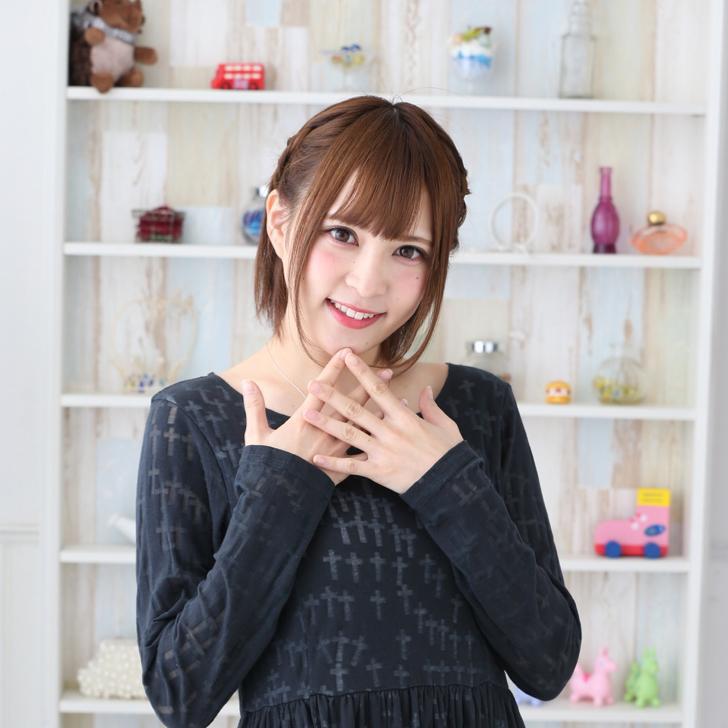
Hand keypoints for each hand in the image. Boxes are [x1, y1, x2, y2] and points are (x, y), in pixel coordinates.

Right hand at [240, 348, 393, 485]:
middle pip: (351, 403)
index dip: (335, 368)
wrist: (275, 499)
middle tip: (387, 371)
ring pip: (363, 426)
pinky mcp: (341, 468)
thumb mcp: (256, 435)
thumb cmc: (265, 466)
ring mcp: (335, 450)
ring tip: (399, 399)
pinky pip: (364, 453)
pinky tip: (392, 436)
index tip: (347, 352)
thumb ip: (254, 406)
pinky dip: (379, 443)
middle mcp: (324, 431)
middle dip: (369, 385)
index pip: (323, 388)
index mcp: (304, 420)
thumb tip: (248, 382)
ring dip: (381, 412)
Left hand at [302, 351, 463, 493]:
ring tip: (308, 415)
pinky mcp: (379, 472)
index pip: (378, 389)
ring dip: (327, 424)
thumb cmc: (449, 453)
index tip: (348, 357)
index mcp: (404, 417)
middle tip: (313, 385)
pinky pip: (352, 466)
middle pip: (356, 410)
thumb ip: (430, 406)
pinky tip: (317, 458)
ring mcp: (383, 452)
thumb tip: (426, 388)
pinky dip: (334, 462)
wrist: (451, 484)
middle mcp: (390, 432)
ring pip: (349, 435)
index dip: (362, 372)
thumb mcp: (445, 425)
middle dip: (333, 396)